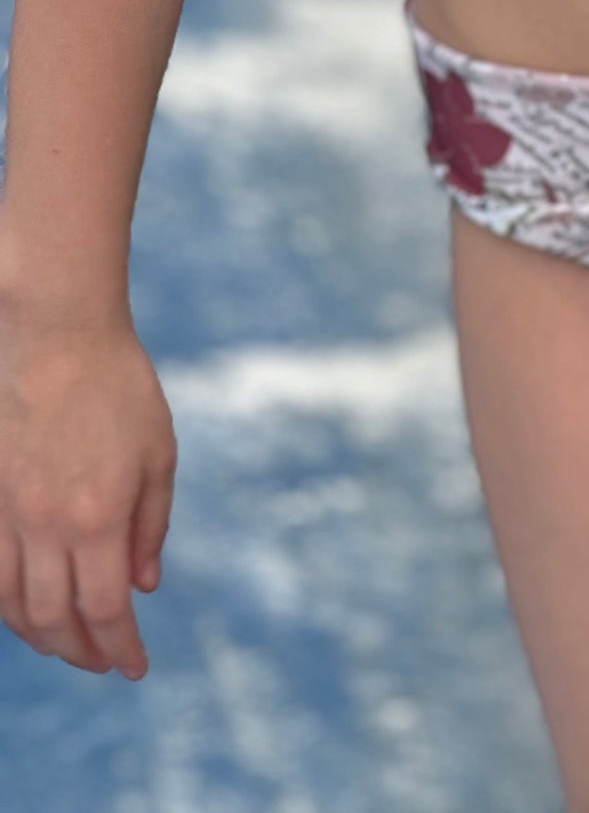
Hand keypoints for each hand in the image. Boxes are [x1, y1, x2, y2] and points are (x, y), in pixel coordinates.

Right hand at [0, 310, 175, 677]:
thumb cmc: (118, 385)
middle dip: (82, 652)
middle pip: (54, 619)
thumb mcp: (159, 450)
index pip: (105, 610)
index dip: (119, 648)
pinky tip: (29, 608)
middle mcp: (46, 526)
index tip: (136, 668)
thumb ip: (151, 524)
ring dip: (42, 637)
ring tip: (69, 644)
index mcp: (98, 516)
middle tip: (104, 662)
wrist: (55, 335)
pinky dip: (8, 605)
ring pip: (14, 605)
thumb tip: (141, 587)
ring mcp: (7, 514)